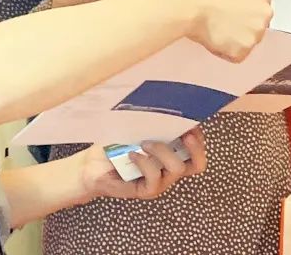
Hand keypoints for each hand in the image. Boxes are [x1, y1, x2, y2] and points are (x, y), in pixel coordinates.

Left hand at [79, 130, 206, 201]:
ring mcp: (160, 181)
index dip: (198, 134)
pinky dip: (144, 163)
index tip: (189, 120)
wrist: (91, 165)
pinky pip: (154, 178)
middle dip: (196, 147)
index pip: (196, 147)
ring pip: (177, 168)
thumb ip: (150, 121)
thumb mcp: (134, 127)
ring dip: (163, 151)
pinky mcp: (146, 190)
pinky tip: (131, 154)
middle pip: (198, 164)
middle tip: (186, 134)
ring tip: (145, 143)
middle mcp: (169, 167)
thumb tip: (161, 101)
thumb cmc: (114, 143)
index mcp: (171, 151)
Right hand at [175, 0, 272, 61]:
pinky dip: (225, 52)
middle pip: (257, 27)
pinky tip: (214, 38)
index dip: (243, 13)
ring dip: (234, 41)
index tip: (232, 13)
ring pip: (247, 43)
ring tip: (215, 29)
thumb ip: (243, 0)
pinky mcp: (244, 50)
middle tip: (222, 23)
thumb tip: (240, 12)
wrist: (191, 4)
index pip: (260, 10)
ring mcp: (257, 33)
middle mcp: (265, 13)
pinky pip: (236, 56)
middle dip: (242, 28)